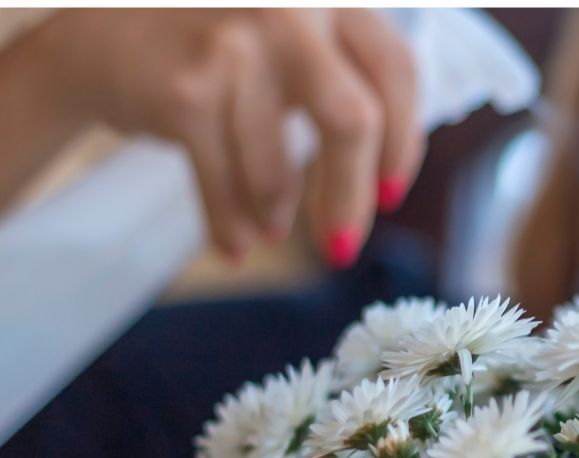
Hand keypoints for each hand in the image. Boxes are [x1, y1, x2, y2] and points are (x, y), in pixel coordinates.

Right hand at [33, 9, 422, 266]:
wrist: (105, 33)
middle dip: (350, 197)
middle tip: (342, 244)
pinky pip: (225, 184)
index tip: (391, 192)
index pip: (396, 71)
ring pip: (278, 167)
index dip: (403, 142)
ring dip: (277, 214)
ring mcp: (234, 45)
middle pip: (352, 122)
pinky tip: (237, 243)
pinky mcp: (186, 89)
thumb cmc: (223, 47)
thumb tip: (391, 174)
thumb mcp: (298, 36)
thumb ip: (350, 80)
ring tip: (271, 229)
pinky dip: (231, 223)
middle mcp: (290, 9)